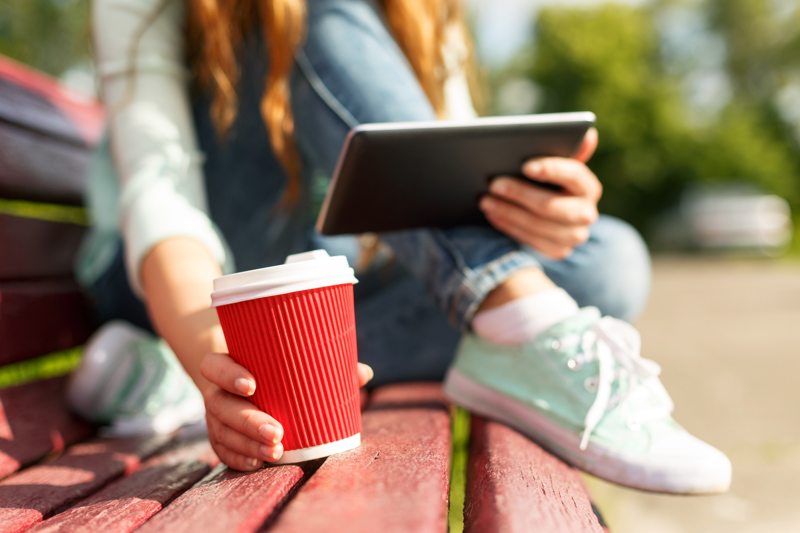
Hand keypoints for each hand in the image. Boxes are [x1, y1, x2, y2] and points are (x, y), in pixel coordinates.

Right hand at [200, 352, 373, 470]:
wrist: (245, 383)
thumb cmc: (275, 370)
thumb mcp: (291, 362)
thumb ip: (326, 366)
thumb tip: (364, 373)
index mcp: (228, 364)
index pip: (214, 366)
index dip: (228, 375)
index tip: (252, 385)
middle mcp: (217, 392)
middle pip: (222, 406)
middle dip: (249, 421)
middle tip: (278, 432)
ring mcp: (216, 418)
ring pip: (223, 432)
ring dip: (248, 444)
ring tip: (276, 452)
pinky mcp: (220, 439)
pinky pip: (224, 451)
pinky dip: (240, 458)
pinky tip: (258, 462)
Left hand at [479, 128, 601, 258]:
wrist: (549, 215)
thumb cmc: (549, 182)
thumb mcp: (557, 166)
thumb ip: (567, 151)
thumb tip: (589, 133)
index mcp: (588, 187)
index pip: (574, 175)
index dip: (551, 169)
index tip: (525, 165)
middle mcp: (586, 214)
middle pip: (550, 205)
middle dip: (520, 193)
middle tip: (493, 183)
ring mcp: (574, 236)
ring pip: (537, 225)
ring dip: (507, 212)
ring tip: (485, 200)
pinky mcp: (558, 251)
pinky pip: (530, 241)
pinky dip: (509, 226)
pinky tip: (492, 215)